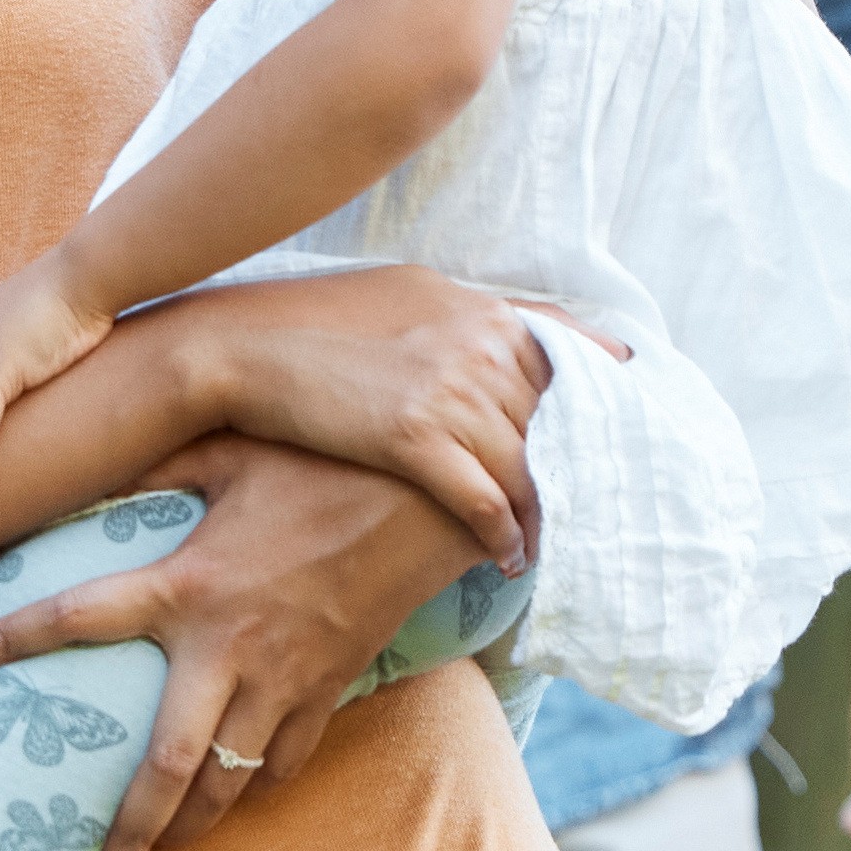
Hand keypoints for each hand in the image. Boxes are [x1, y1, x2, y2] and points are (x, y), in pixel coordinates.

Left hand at [0, 428, 488, 850]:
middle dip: (127, 835)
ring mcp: (283, 680)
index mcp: (187, 586)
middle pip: (166, 770)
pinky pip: (286, 760)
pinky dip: (258, 782)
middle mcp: (228, 649)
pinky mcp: (328, 689)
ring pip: (230, 784)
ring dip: (192, 830)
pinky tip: (236, 793)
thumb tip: (97, 457)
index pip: (75, 619)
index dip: (7, 641)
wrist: (433, 499)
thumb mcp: (228, 449)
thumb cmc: (324, 460)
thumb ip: (156, 465)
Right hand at [137, 265, 550, 561]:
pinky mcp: (415, 439)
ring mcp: (450, 394)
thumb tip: (506, 326)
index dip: (586, 414)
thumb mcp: (407, 292)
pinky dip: (503, 534)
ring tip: (541, 544)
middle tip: (584, 509)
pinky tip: (506, 558)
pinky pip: (484, 500)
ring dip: (539, 515)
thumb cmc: (320, 321)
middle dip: (569, 471)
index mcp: (481, 314)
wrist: (248, 349)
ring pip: (524, 470)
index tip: (602, 446)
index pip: (565, 366)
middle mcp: (478, 349)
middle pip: (551, 425)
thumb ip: (467, 312)